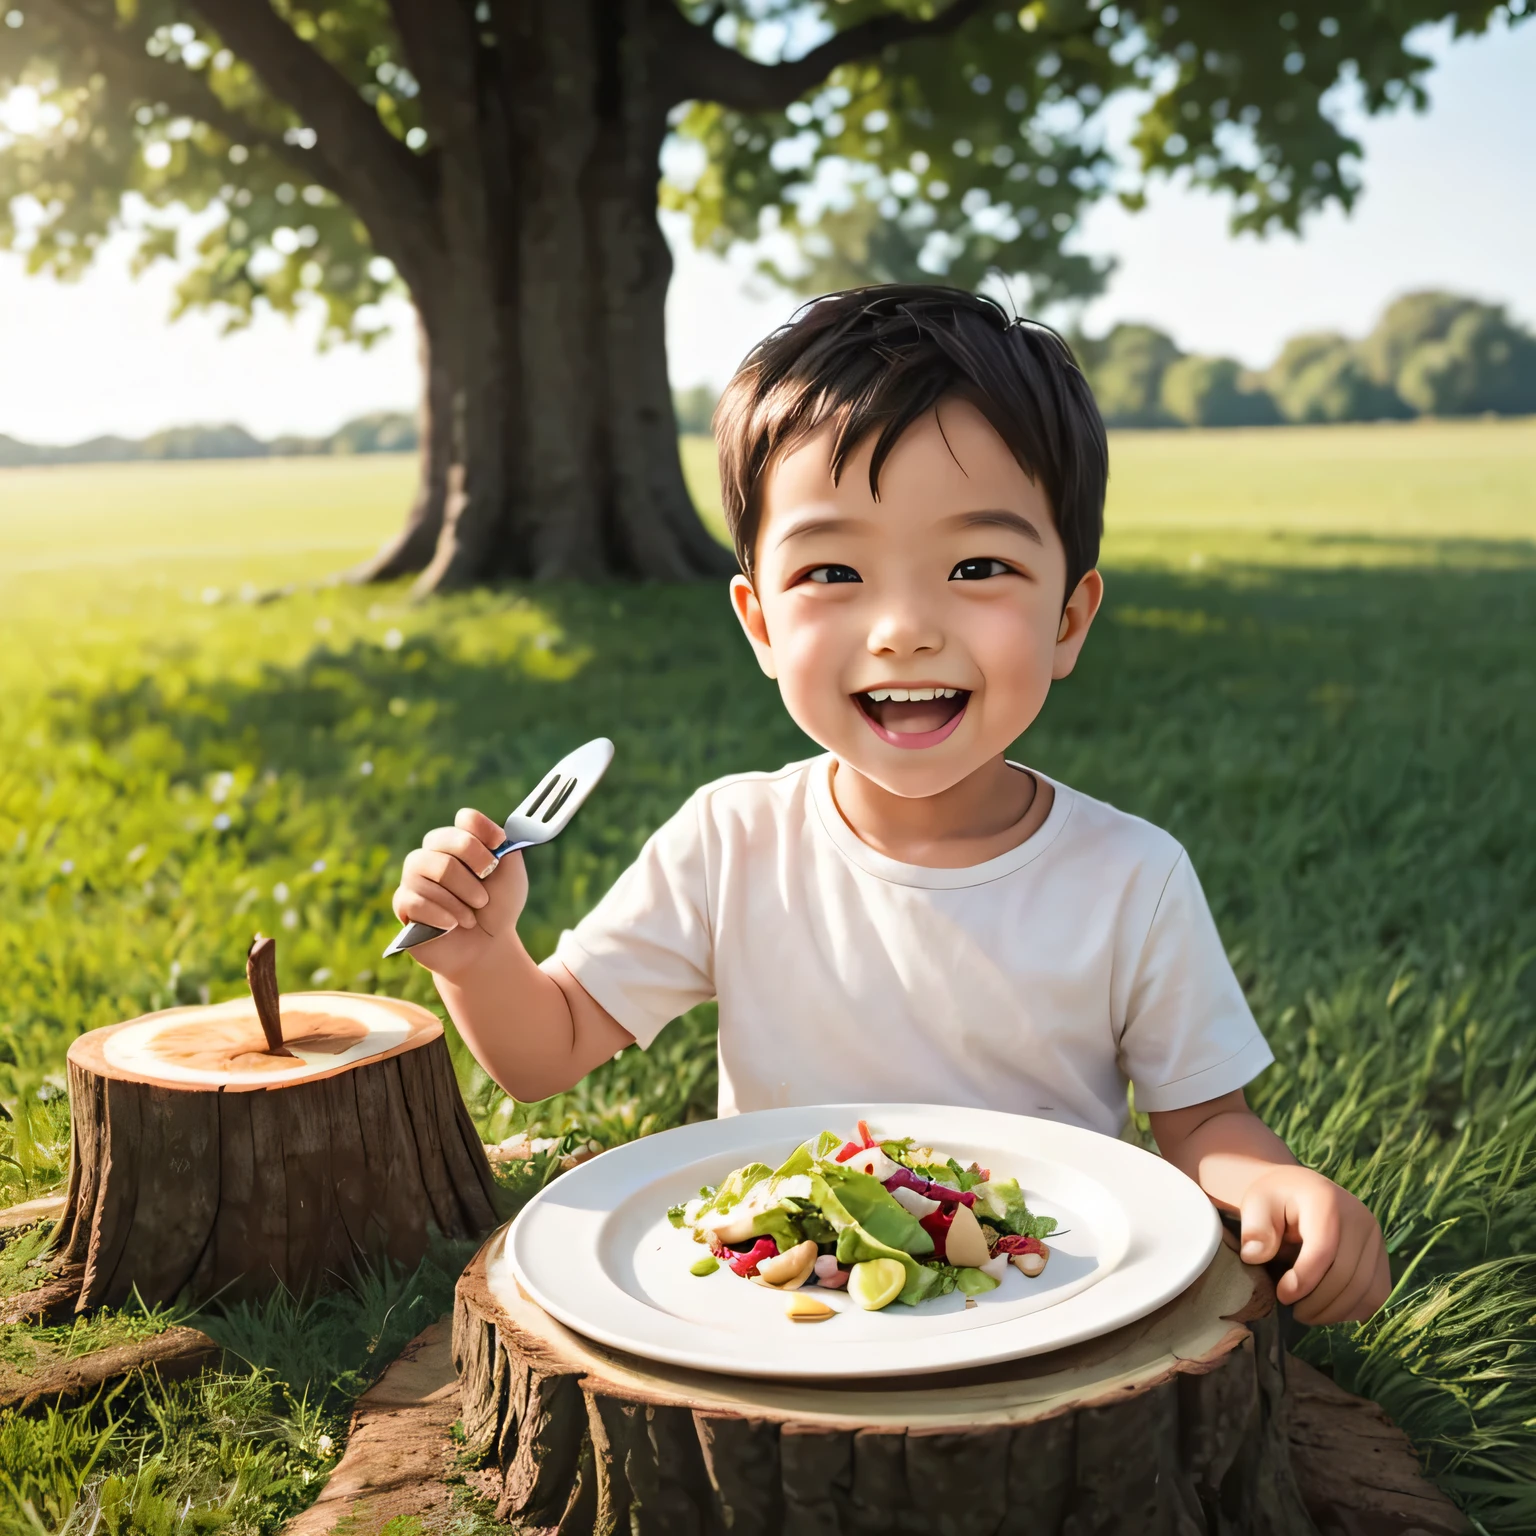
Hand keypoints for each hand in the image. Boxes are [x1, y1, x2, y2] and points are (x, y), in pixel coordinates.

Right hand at [392, 808, 528, 975]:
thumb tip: (478, 822)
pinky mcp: (403, 904)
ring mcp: (413, 877)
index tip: (498, 854)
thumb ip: (502, 844)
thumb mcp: (510, 873)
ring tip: (471, 918)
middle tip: (484, 898)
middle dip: (474, 873)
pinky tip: (452, 925)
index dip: (484, 835)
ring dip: (462, 899)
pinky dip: (443, 914)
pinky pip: (416, 899)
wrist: (487, 947)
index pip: (466, 819)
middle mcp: (431, 853)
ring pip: (435, 869)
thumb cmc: (498, 907)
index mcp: (458, 841)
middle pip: (445, 842)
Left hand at [1238, 1165, 1390, 1324]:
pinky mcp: (1382, 1257)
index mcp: (1326, 1199)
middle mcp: (1360, 1217)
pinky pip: (1377, 1294)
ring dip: (1336, 1311)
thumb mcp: (1255, 1205)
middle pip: (1349, 1276)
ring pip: (1366, 1290)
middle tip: (1294, 1312)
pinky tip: (1327, 1308)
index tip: (1282, 1296)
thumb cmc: (1274, 1202)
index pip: (1323, 1250)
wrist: (1298, 1192)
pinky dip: (1353, 1309)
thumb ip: (1254, 1229)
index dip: (1303, 1280)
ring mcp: (1376, 1238)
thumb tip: (1254, 1257)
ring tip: (1308, 1313)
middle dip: (1319, 1303)